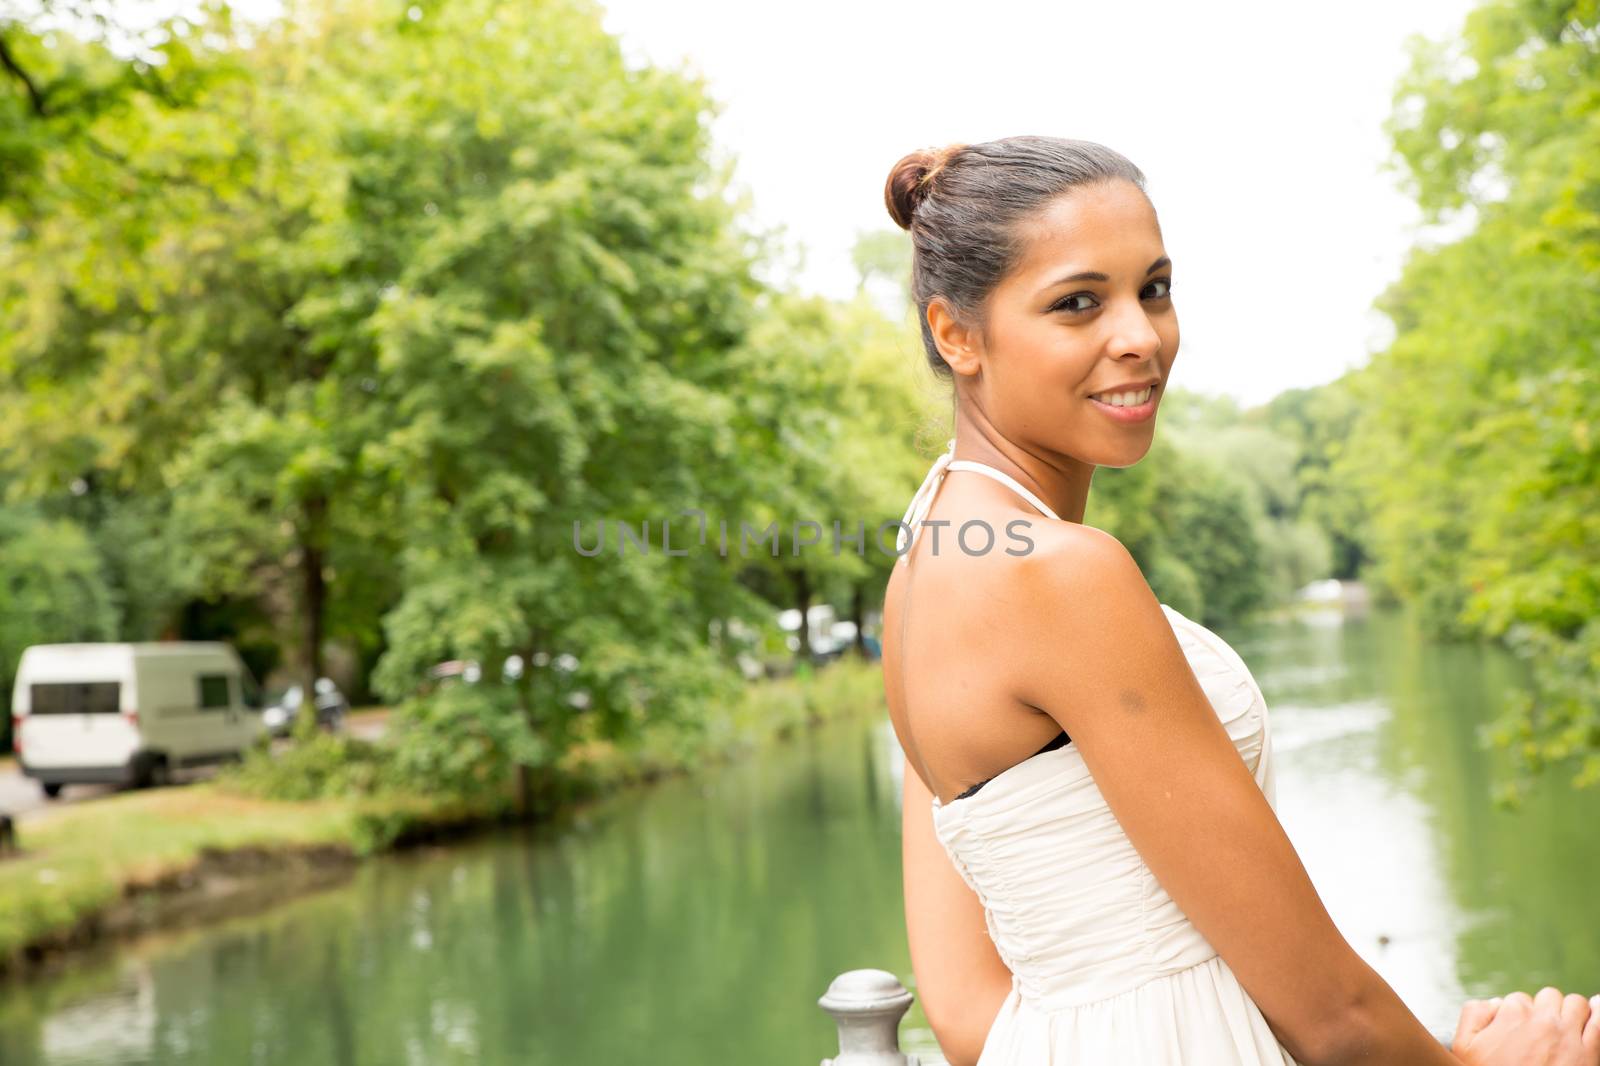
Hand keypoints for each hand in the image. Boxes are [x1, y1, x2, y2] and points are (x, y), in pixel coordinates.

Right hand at [1453, 987, 1599, 1065]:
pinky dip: (1598, 1012)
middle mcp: (1541, 1019)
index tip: (1518, 1033)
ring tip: (1565, 1028)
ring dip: (1571, 1012)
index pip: (1519, 1000)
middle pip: (1549, 997)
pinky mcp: (1588, 1053)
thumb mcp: (1465, 1046)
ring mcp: (1567, 1035)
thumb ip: (1473, 1014)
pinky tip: (1595, 1010)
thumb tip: (1495, 1002)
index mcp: (1512, 1013)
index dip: (1518, 1015)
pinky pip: (1599, 1022)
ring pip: (1576, 1003)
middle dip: (1545, 1010)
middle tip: (1541, 1031)